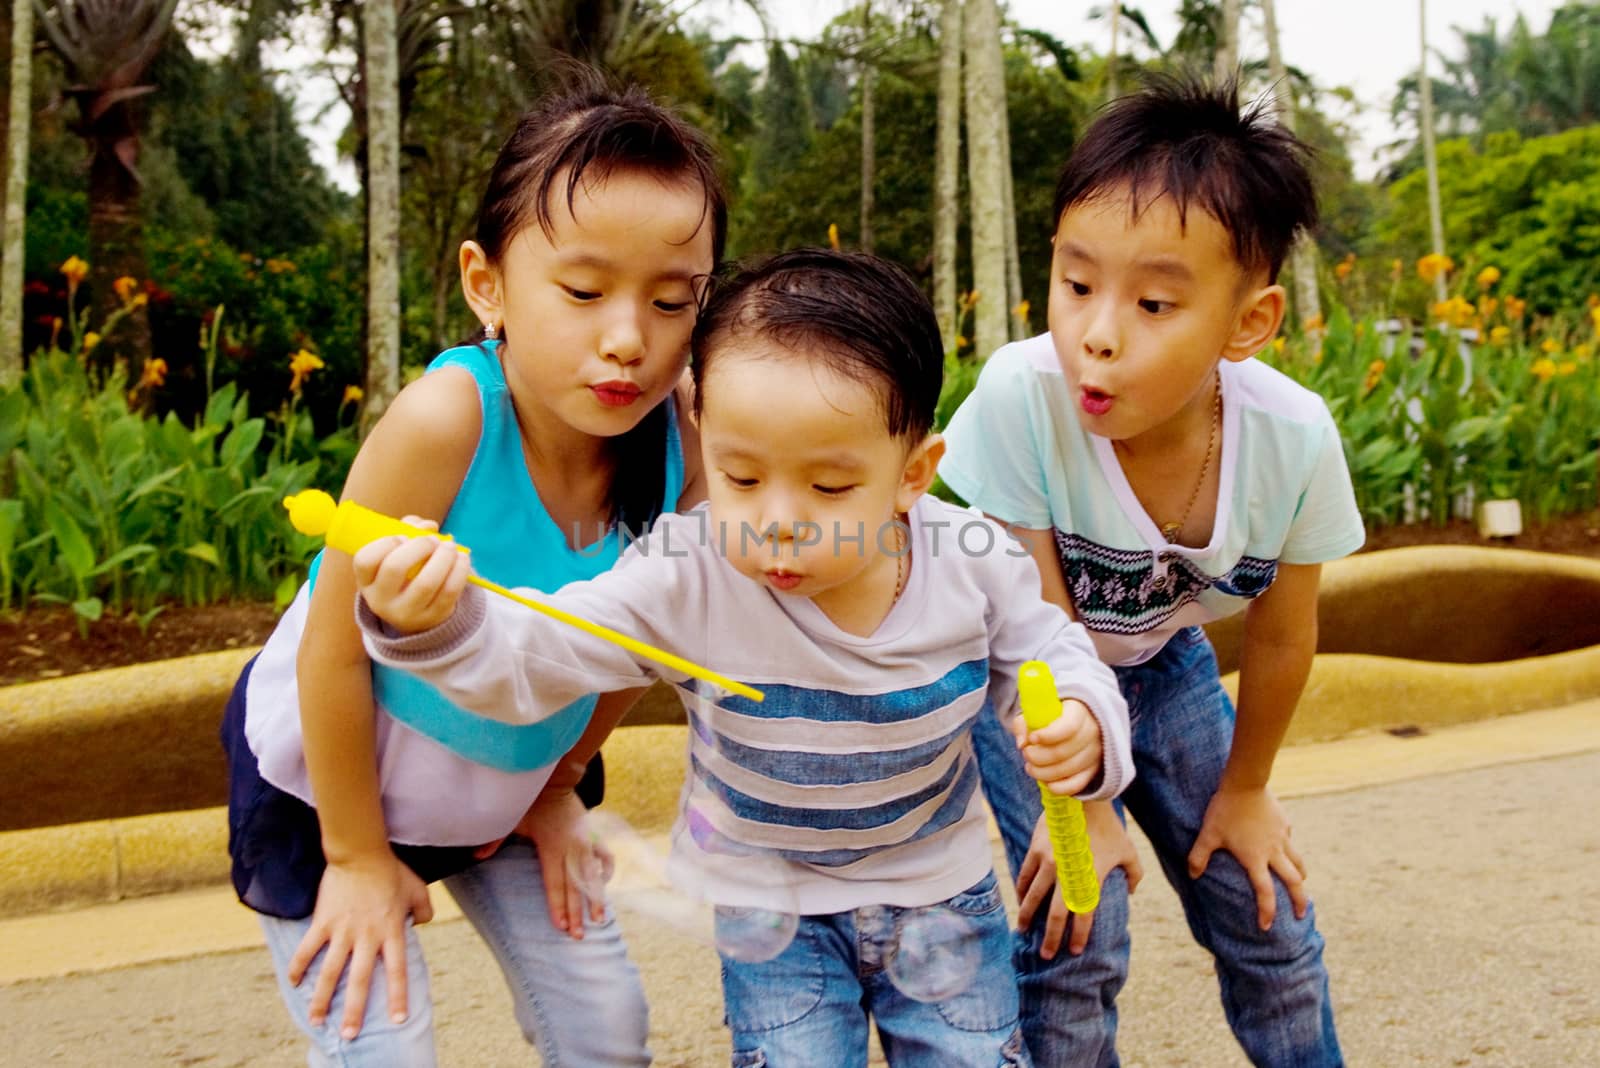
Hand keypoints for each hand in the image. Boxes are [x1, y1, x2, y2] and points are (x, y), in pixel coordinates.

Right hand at [287, 851, 434, 1039]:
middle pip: (360, 980)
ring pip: (331, 972)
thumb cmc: (391, 871)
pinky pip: (308, 949)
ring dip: (321, 999)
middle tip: (350, 1035)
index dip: (397, 996)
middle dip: (354, 1010)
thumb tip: (420, 926)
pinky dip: (299, 967)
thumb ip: (423, 911)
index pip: (397, 971)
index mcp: (391, 932)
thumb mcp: (418, 890)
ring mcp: (342, 931)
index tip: (398, 1019)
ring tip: (316, 1021)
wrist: (360, 852)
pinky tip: (293, 984)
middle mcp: (367, 936)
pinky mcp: (323, 922)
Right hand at [350, 517, 470, 634]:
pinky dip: (459, 570)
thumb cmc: (406, 572)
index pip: (364, 560)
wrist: (419, 612)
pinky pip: (449, 591)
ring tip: (450, 546)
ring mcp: (407, 613)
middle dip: (419, 546)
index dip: (385, 543)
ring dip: (443, 557)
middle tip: (433, 540)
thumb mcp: (398, 554)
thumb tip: (428, 526)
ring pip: (426, 582)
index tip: (403, 537)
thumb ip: (408, 531)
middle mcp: (381, 600)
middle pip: (395, 567)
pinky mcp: (433, 617)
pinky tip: (462, 558)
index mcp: (367, 581)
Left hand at [506, 786, 612, 939]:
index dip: (558, 906)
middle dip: (576, 912)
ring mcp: (585, 842)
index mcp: (552, 847)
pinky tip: (603, 888)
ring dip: (595, 899)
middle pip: (575, 887)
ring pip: (592, 876)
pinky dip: (604, 874)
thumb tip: (476, 856)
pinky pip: (603, 858)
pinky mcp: (593, 836)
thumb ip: (495, 839)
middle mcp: (572, 848)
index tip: (561, 926)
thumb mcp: (512, 819)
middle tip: (577, 936)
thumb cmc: (531, 801)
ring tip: (598, 920)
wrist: (557, 779)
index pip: (555, 884)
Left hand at [1012, 698, 1103, 795]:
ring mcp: (1095, 752)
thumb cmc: (1051, 717)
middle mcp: (1092, 731)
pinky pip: (1077, 784)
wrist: (1075, 723)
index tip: (1032, 738)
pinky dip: (1058, 787)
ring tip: (1030, 767)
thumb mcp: (1035, 712)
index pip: (1068, 727)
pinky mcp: (1094, 770)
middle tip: (1026, 753)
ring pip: (1068, 769)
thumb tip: (1021, 743)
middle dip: (1038, 756)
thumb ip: (1024, 723)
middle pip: (1063, 751)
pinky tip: (1045, 782)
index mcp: (1079, 711)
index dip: (1047, 736)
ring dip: (1043, 772)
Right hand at [1015, 801, 1142, 958]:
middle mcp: (1066, 873)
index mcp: (1090, 877)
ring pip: (1033, 896)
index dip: (1079, 935)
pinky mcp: (1036, 848)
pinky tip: (1020, 898)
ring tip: (1022, 929)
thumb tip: (1131, 891)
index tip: (1075, 950)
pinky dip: (1022, 889)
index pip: (1084, 915)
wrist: (1083, 797)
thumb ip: (1134, 874)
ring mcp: (1048, 861)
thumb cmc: (1109, 825)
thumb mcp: (1128, 850)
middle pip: (1055, 914)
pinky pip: (1025, 874)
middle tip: (1046, 955)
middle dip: (1050, 937)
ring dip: (1027, 915)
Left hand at [1187, 783, 1307, 930]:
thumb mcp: (1208, 834)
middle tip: (1300, 915)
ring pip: (1298, 863)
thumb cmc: (1224, 810)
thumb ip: (1198, 856)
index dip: (1267, 912)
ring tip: (1301, 885)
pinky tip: (1284, 848)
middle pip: (1294, 882)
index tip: (1266, 926)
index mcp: (1255, 859)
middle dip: (1299, 901)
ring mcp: (1282, 837)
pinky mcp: (1285, 824)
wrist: (1245, 783)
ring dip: (1300, 877)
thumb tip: (1192, 876)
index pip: (1265, 893)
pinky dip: (1290, 850)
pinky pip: (1290, 842)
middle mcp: (1273, 852)